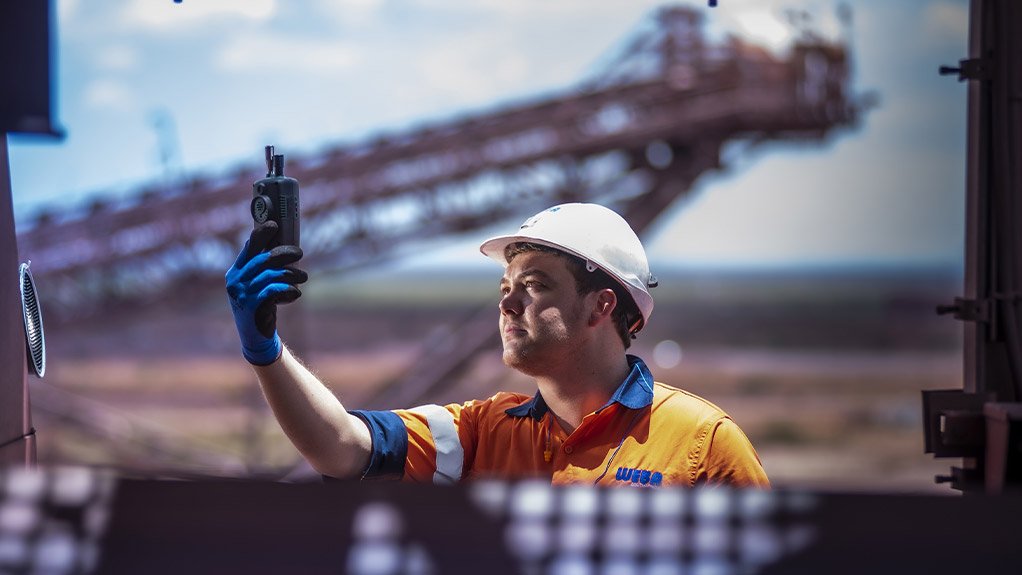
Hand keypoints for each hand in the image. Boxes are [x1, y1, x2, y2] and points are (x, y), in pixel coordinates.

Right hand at [226, 221, 307, 364]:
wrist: (255, 337)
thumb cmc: (261, 307)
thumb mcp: (257, 286)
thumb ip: (263, 270)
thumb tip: (281, 248)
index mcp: (236, 271)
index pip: (248, 247)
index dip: (261, 234)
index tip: (275, 224)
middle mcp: (235, 280)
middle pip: (263, 259)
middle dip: (284, 253)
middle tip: (300, 253)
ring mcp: (241, 293)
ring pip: (271, 275)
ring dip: (292, 274)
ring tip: (304, 277)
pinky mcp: (251, 306)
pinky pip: (273, 291)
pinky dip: (287, 290)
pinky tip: (296, 293)